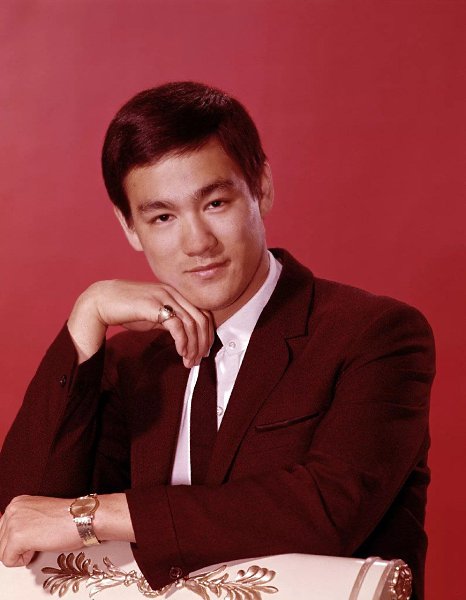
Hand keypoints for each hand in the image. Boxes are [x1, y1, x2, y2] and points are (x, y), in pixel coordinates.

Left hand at [0, 495, 80, 566]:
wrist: (83, 518)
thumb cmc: (69, 518)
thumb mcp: (39, 514)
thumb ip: (24, 521)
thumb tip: (13, 539)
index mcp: (17, 502)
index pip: (3, 531)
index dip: (21, 539)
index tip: (35, 536)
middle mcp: (12, 509)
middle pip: (1, 542)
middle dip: (19, 547)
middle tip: (40, 538)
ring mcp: (13, 522)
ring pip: (3, 553)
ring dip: (22, 553)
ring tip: (41, 541)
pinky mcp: (17, 537)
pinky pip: (9, 561)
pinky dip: (24, 560)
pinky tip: (39, 547)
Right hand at [68, 280, 213, 366]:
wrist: (101, 301)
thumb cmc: (125, 309)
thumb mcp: (153, 315)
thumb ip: (169, 321)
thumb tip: (183, 337)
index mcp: (175, 293)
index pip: (202, 313)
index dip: (206, 334)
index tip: (202, 351)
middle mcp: (173, 293)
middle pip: (201, 319)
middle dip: (203, 343)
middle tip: (197, 360)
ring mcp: (164, 297)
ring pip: (191, 324)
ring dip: (193, 346)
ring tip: (188, 361)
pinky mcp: (154, 306)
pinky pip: (177, 326)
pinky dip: (183, 341)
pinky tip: (180, 352)